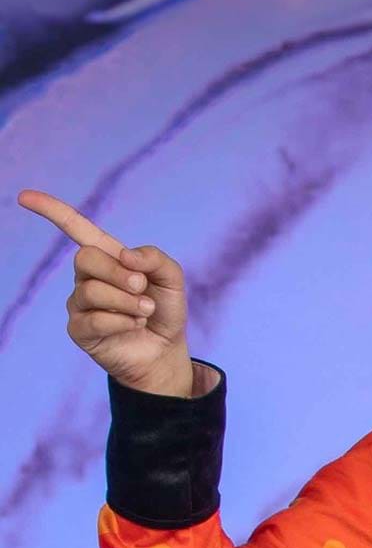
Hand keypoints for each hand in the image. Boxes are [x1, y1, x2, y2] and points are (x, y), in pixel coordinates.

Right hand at [18, 191, 196, 396]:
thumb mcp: (171, 279)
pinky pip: (93, 320)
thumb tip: (125, 256)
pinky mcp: (79, 329)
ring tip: (145, 311)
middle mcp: (86, 275)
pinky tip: (134, 325)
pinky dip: (121, 322)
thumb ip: (155, 258)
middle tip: (141, 288)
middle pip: (85, 257)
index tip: (24, 196)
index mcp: (105, 255)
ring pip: (92, 291)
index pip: (74, 226)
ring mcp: (79, 302)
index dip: (50, 209)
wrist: (165, 351)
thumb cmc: (164, 310)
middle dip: (118, 273)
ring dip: (126, 302)